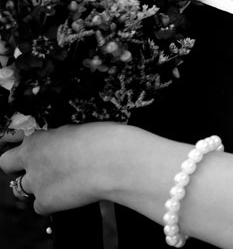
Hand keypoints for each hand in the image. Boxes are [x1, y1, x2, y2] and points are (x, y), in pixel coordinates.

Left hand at [0, 123, 121, 213]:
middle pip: (6, 165)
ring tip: (61, 183)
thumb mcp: (79, 132)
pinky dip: (52, 203)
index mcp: (38, 139)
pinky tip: (69, 195)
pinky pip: (40, 207)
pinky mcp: (45, 202)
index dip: (22, 148)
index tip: (31, 151)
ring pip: (22, 188)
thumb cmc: (105, 142)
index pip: (14, 142)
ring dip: (37, 186)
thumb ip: (61, 141)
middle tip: (37, 169)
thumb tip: (61, 146)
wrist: (114, 161)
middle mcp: (31, 160)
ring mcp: (36, 182)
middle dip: (18, 167)